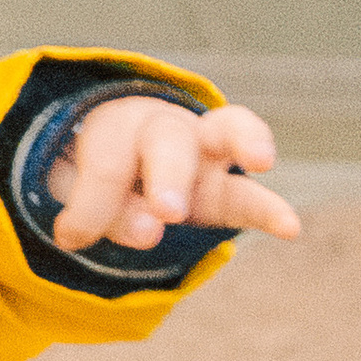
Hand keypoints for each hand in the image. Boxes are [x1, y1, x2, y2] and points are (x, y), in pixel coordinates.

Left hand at [47, 98, 299, 252]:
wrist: (112, 166)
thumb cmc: (87, 174)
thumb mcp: (72, 188)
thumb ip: (94, 205)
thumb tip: (145, 232)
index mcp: (117, 123)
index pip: (109, 161)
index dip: (91, 203)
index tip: (70, 237)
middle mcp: (165, 129)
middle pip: (169, 139)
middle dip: (168, 175)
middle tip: (166, 212)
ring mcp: (204, 153)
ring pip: (229, 133)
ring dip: (244, 143)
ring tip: (260, 160)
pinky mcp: (226, 189)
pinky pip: (251, 194)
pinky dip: (270, 209)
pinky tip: (290, 227)